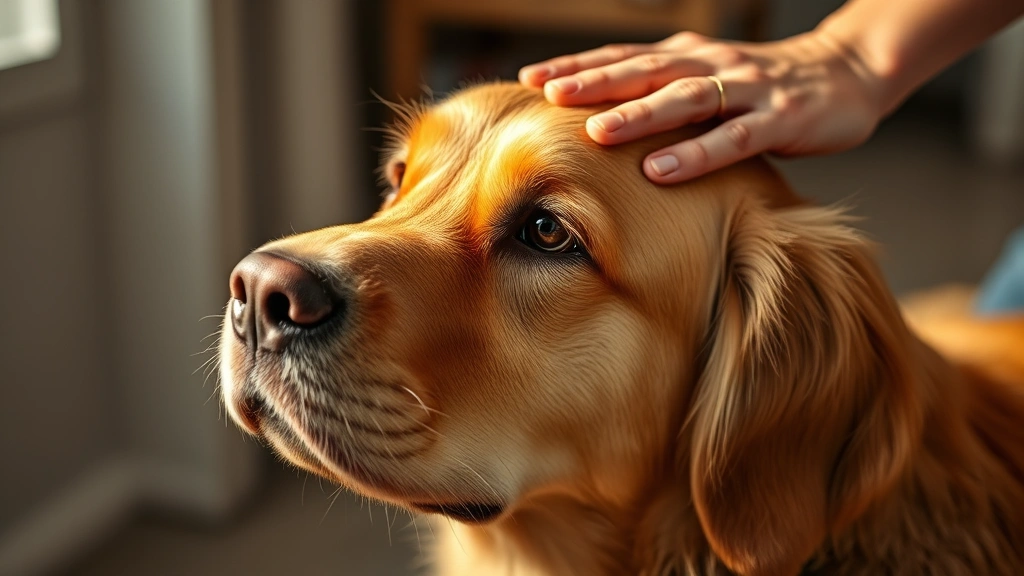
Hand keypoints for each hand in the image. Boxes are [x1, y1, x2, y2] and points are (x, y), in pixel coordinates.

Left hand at [519, 31, 887, 183]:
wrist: (847, 73)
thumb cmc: (763, 86)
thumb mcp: (708, 82)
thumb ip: (663, 95)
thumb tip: (600, 119)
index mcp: (689, 56)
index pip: (625, 57)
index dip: (579, 65)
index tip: (531, 78)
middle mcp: (711, 64)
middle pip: (644, 70)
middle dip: (595, 82)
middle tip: (549, 95)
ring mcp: (747, 89)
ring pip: (685, 99)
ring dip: (639, 114)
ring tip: (596, 132)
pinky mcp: (781, 118)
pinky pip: (734, 137)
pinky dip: (696, 154)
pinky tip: (660, 170)